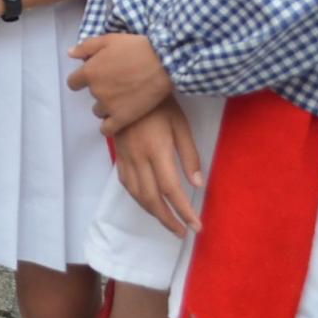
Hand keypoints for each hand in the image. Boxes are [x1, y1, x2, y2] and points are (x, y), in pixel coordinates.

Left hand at [67, 32, 173, 134]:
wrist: (163, 63)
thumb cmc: (135, 48)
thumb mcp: (109, 40)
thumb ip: (86, 47)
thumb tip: (70, 53)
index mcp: (89, 72)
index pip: (73, 83)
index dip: (82, 80)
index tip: (94, 77)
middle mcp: (96, 91)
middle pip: (91, 95)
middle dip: (100, 89)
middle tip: (117, 83)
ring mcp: (109, 106)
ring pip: (99, 111)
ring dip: (107, 106)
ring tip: (123, 98)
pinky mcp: (123, 118)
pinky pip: (107, 129)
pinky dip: (109, 126)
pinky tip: (117, 119)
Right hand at [111, 97, 203, 237]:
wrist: (128, 85)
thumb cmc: (161, 103)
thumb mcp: (181, 124)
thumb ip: (189, 155)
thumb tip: (198, 184)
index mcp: (157, 150)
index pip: (171, 190)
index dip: (184, 211)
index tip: (196, 226)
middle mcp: (139, 158)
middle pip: (152, 198)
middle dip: (168, 220)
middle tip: (182, 232)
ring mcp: (126, 157)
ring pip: (137, 194)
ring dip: (153, 213)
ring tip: (169, 222)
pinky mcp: (119, 154)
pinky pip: (126, 183)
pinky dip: (137, 198)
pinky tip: (147, 202)